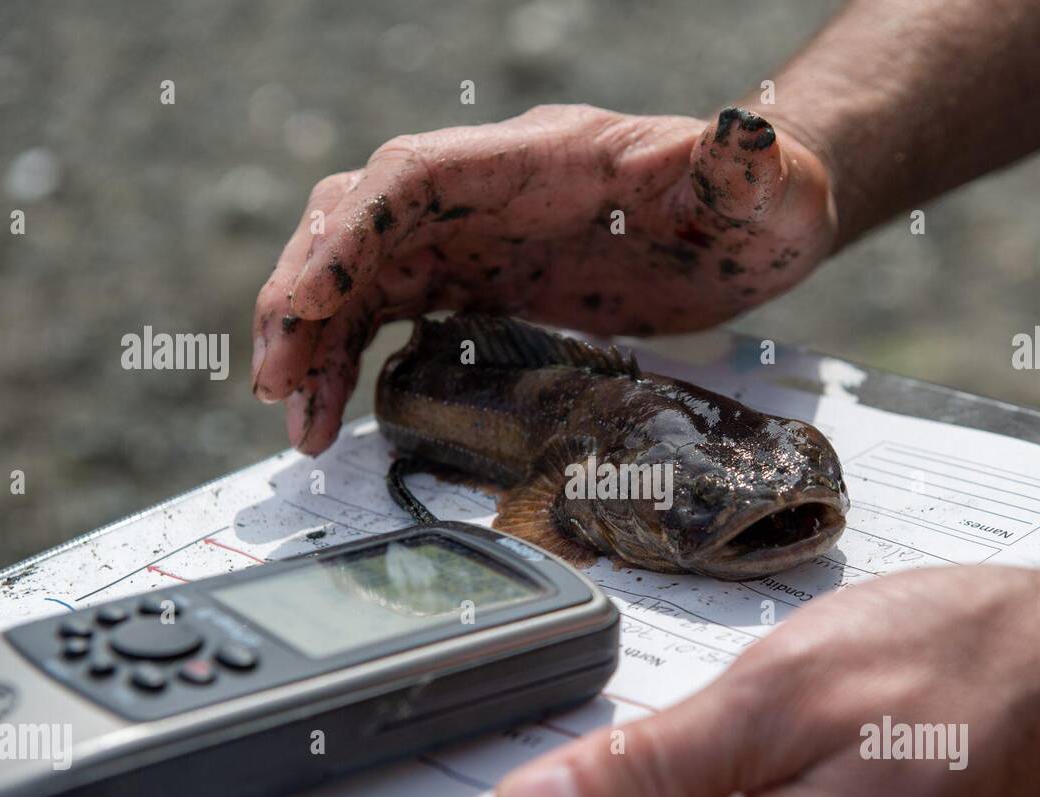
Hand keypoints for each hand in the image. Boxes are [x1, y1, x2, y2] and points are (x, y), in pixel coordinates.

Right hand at [251, 104, 836, 452]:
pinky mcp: (482, 283)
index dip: (349, 237)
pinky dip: (352, 359)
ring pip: (362, 275)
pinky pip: (392, 314)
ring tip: (297, 422)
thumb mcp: (762, 188)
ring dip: (316, 341)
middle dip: (306, 295)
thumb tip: (741, 132)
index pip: (411, 180)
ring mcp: (478, 237)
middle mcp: (487, 194)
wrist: (754, 222)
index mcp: (535, 161)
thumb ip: (740, 167)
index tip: (303, 306)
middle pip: (360, 223)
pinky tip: (336, 413)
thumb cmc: (759, 200)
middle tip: (277, 382)